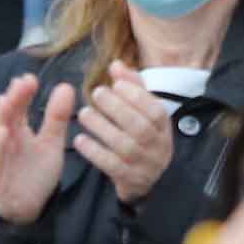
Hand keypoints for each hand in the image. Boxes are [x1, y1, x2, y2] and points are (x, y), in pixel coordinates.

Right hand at [0, 72, 78, 226]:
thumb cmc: (35, 173)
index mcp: (16, 130)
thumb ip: (57, 118)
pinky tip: (2, 133)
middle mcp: (3, 140)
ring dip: (0, 118)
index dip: (22, 94)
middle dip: (12, 100)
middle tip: (21, 83)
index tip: (30, 78)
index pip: (18, 108)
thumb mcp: (51, 144)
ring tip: (6, 100)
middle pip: (6, 116)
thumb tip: (66, 86)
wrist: (26, 207)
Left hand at [72, 62, 175, 206]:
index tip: (116, 83)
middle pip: (140, 127)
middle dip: (117, 108)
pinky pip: (112, 166)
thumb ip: (132, 87)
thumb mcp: (142, 112)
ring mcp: (145, 164)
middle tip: (96, 93)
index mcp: (164, 127)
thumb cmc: (141, 136)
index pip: (155, 110)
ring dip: (102, 128)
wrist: (146, 179)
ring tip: (83, 114)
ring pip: (125, 146)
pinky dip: (95, 152)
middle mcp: (158, 146)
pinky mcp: (130, 179)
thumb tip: (116, 64)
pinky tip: (80, 140)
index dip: (137, 96)